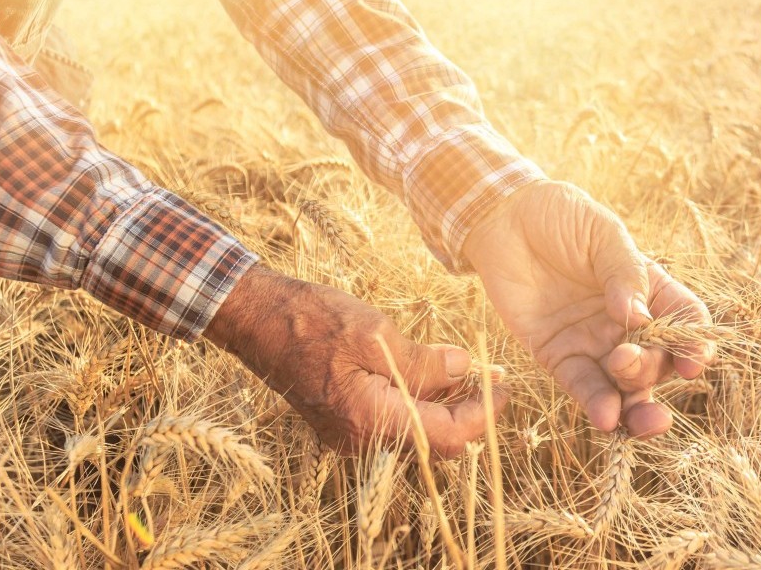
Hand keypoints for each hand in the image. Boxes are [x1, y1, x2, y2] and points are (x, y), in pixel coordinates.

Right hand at [204, 264, 504, 458]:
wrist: (255, 318)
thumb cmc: (311, 320)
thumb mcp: (376, 334)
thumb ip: (425, 362)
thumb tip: (467, 371)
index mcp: (371, 421)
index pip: (447, 437)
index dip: (483, 415)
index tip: (505, 388)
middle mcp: (361, 439)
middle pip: (434, 442)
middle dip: (469, 414)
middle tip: (494, 381)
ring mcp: (350, 432)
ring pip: (414, 431)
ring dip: (445, 406)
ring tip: (471, 372)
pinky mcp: (344, 419)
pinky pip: (393, 420)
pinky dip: (419, 401)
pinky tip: (433, 373)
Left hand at [462, 181, 712, 437]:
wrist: (505, 218)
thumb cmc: (561, 217)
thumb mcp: (602, 235)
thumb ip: (624, 274)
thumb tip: (638, 319)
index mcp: (650, 289)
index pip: (685, 322)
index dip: (695, 344)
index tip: (693, 360)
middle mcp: (627, 323)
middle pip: (656, 361)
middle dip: (651, 371)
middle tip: (627, 358)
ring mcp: (594, 343)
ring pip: (625, 386)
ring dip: (633, 405)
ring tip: (629, 416)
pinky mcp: (558, 355)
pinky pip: (582, 387)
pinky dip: (597, 406)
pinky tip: (606, 419)